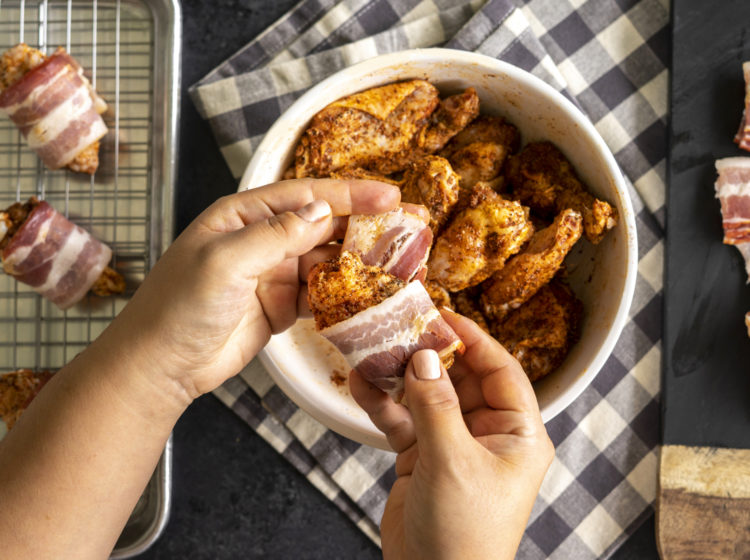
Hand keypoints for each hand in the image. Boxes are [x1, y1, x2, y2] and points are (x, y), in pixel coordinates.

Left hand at [99, 179, 399, 402]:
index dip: (350, 193)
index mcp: (243, 216)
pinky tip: (370, 295)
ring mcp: (274, 273)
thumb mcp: (225, 262)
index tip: (389, 194)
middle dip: (365, 226)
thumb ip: (276, 235)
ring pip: (328, 261)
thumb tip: (322, 212)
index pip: (305, 196)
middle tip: (409, 227)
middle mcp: (262, 239)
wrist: (162, 364)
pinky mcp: (281, 306)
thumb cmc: (179, 306)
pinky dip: (345, 294)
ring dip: (361, 263)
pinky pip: (322, 294)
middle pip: (323, 225)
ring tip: (399, 264)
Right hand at [350, 309, 553, 559]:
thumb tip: (426, 356)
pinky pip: (403, 419)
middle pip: (461, 378)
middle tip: (401, 325)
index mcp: (518, 434)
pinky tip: (361, 383)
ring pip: (427, 395)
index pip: (501, 370)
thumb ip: (436, 405)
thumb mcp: (453, 461)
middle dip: (430, 353)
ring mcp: (453, 444)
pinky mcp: (423, 456)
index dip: (474, 339)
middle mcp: (488, 434)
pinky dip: (383, 402)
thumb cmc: (464, 535)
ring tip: (373, 348)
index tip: (443, 315)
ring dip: (400, 375)